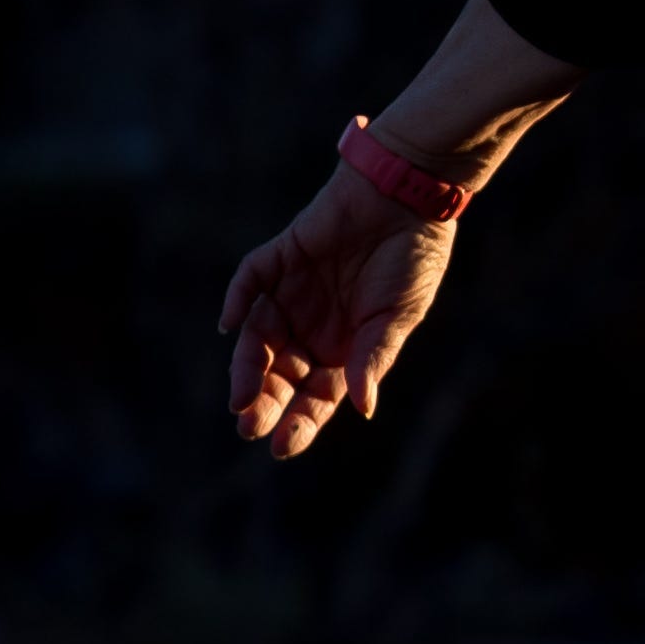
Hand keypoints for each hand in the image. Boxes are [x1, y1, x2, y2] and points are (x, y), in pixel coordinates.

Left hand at [220, 161, 460, 459]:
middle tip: (250, 426)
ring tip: (241, 396)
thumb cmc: (414, 259)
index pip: (316, 394)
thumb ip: (374, 357)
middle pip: (279, 373)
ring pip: (258, 338)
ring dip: (247, 367)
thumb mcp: (398, 316)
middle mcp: (313, 326)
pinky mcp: (281, 257)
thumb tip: (363, 408)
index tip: (282, 447)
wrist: (408, 196)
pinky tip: (230, 326)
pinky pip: (250, 281)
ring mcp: (293, 293)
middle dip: (265, 402)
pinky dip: (237, 301)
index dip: (300, 421)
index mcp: (345, 348)